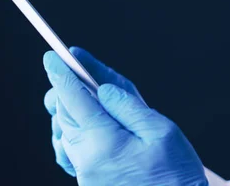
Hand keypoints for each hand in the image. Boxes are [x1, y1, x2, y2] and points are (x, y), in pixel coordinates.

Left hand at [43, 47, 207, 185]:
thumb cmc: (175, 176)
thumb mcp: (161, 132)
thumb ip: (128, 106)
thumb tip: (102, 89)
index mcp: (103, 143)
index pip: (74, 99)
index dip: (62, 74)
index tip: (53, 56)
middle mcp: (86, 159)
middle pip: (64, 113)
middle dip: (66, 88)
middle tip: (78, 71)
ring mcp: (84, 174)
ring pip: (64, 131)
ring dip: (70, 109)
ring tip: (90, 98)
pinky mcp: (88, 182)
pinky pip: (68, 151)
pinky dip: (70, 132)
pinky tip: (83, 126)